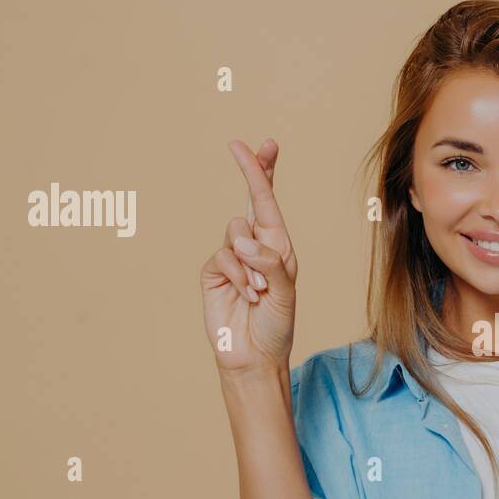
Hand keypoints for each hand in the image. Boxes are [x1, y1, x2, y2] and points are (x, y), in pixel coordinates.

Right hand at [199, 138, 299, 372]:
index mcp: (278, 246)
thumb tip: (243, 240)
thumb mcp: (285, 292)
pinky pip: (223, 257)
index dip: (264, 171)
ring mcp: (232, 257)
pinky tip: (247, 296)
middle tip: (241, 146)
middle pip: (249, 200)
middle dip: (252, 172)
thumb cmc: (276, 325)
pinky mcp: (213, 271)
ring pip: (235, 232)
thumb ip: (270, 263)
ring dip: (252, 262)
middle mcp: (255, 246)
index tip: (264, 143)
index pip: (269, 203)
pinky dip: (238, 276)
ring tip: (260, 291)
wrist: (253, 355)